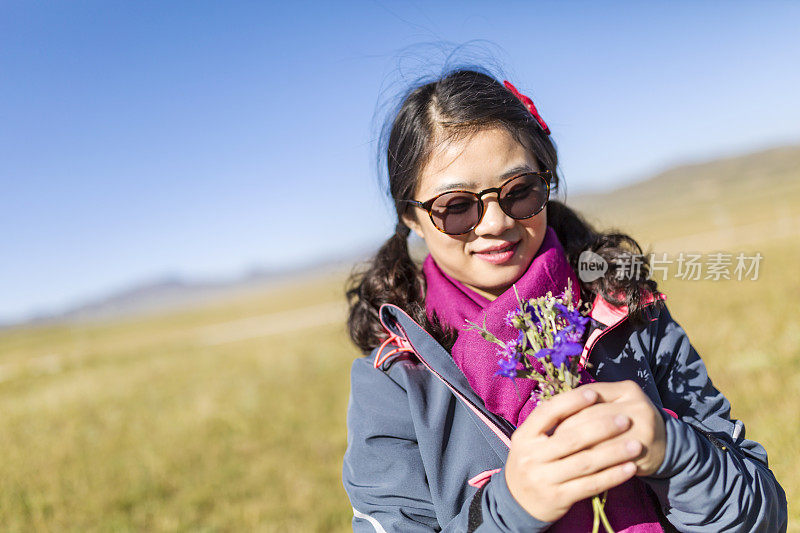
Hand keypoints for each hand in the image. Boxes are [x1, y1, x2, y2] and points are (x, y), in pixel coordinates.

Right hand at [504, 387, 640, 522]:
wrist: (517, 502)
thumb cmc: (532, 462)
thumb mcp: (530, 441)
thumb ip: (551, 424)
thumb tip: (584, 399)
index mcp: (524, 436)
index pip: (548, 412)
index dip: (572, 401)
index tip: (595, 393)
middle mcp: (531, 456)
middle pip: (571, 438)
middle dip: (601, 427)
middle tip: (625, 420)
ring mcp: (544, 478)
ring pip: (585, 462)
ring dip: (614, 453)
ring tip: (636, 445)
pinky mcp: (559, 498)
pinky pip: (591, 485)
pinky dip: (613, 476)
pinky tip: (629, 468)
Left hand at [552, 380, 666, 476]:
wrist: (665, 445)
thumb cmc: (627, 422)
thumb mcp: (615, 404)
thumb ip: (590, 403)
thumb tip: (550, 409)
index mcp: (628, 389)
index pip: (590, 394)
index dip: (567, 407)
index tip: (550, 419)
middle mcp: (638, 405)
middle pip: (592, 415)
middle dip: (568, 428)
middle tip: (551, 440)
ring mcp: (643, 428)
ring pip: (600, 437)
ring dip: (576, 448)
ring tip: (560, 453)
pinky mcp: (642, 451)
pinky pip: (609, 457)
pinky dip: (591, 461)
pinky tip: (577, 466)